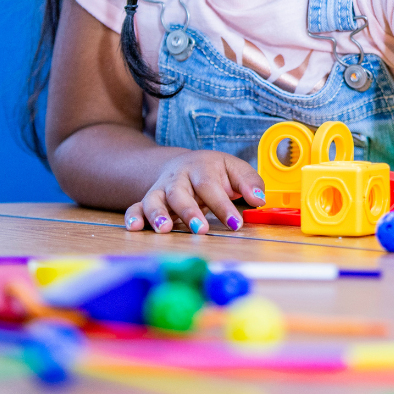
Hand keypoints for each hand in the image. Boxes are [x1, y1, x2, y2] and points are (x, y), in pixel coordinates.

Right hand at [123, 149, 264, 234]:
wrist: (184, 164)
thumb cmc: (213, 171)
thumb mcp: (234, 169)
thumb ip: (249, 182)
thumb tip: (259, 200)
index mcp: (201, 167)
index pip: (211, 185)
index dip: (223, 205)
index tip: (236, 223)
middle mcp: (177, 177)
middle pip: (180, 192)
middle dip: (190, 212)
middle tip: (201, 229)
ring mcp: (160, 189)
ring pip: (155, 199)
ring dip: (158, 214)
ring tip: (165, 229)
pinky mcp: (147, 200)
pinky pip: (135, 207)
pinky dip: (133, 217)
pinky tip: (135, 228)